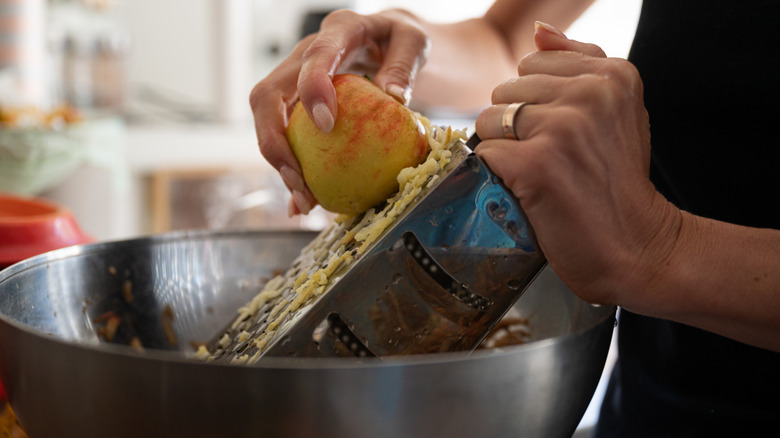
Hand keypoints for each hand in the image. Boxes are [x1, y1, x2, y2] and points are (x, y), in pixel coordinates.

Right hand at [249, 9, 429, 215]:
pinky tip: (304, 201)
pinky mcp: (297, 106)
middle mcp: (306, 54)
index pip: (315, 56)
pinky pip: (287, 139)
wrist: (387, 40)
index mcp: (339, 30)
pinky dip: (293, 171)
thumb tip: (393, 96)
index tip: (326, 124)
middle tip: (300, 180)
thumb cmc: (400, 40)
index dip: (312, 88)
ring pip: (270, 122)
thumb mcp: (415, 40)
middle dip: (276, 141)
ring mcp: (295, 81)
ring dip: (281, 164)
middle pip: (268, 95)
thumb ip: (405, 64)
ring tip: (305, 201)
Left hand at [475, 22, 680, 306]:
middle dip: (516, 127)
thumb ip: (578, 63)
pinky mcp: (536, 163)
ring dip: (502, 151)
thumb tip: (538, 30)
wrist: (638, 248)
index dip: (536, 104)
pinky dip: (494, 176)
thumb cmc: (617, 182)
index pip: (531, 66)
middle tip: (550, 162)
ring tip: (538, 175)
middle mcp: (590, 93)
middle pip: (505, 91)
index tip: (562, 137)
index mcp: (612, 73)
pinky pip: (483, 153)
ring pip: (489, 120)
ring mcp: (563, 126)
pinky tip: (526, 191)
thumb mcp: (615, 111)